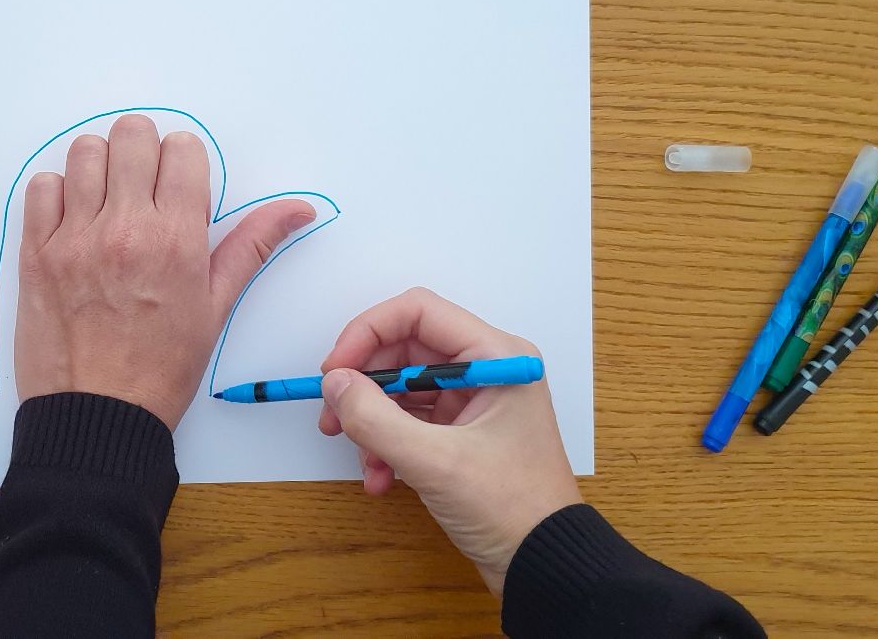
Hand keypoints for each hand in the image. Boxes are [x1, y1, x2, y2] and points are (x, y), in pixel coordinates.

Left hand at [16, 114, 313, 429]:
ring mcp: (75, 238)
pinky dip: (57, 193)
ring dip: (100, 166)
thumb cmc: (159, 369)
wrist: (95, 416)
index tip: (178, 185)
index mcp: (176, 240)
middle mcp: (125, 229)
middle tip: (143, 185)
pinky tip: (74, 220)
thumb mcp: (215, 306)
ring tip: (107, 201)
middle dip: (143, 151)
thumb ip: (252, 244)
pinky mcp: (36, 252)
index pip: (181, 149)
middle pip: (132, 134)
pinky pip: (41, 187)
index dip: (183, 160)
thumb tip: (298, 208)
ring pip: (85, 151)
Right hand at [317, 288, 580, 593]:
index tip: (335, 369)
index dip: (368, 332)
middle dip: (363, 383)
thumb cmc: (512, 508)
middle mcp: (485, 369)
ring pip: (400, 387)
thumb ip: (376, 419)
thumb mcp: (436, 462)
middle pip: (404, 350)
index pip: (418, 313)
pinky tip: (381, 479)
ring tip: (364, 461)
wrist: (545, 565)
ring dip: (372, 422)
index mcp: (496, 356)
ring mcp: (472, 401)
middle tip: (332, 417)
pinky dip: (386, 445)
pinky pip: (409, 420)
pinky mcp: (460, 431)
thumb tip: (334, 383)